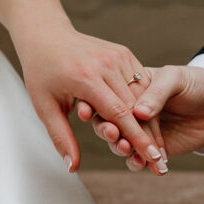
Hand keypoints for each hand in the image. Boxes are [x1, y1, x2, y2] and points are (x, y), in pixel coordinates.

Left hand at [12, 20, 167, 174]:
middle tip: (160, 163)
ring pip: (143, 95)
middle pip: (136, 107)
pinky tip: (153, 125)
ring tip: (160, 148)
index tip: (152, 159)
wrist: (46, 36)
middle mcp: (105, 64)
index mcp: (86, 78)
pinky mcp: (123, 53)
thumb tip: (71, 168)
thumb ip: (62, 138)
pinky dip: (148, 103)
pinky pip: (141, 81)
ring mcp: (117, 56)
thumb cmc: (42, 73)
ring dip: (153, 123)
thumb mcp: (46, 107)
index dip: (137, 139)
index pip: (119, 114)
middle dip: (150, 138)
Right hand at [77, 65, 203, 171]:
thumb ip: (157, 92)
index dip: (97, 107)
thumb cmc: (196, 83)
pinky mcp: (153, 149)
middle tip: (114, 136)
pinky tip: (142, 163)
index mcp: (131, 88)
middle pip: (109, 123)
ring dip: (121, 149)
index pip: (109, 98)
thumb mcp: (175, 79)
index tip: (89, 113)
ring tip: (128, 151)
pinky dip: (137, 163)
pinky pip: (138, 158)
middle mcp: (132, 110)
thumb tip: (139, 112)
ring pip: (120, 143)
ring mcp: (142, 131)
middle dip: (108, 131)